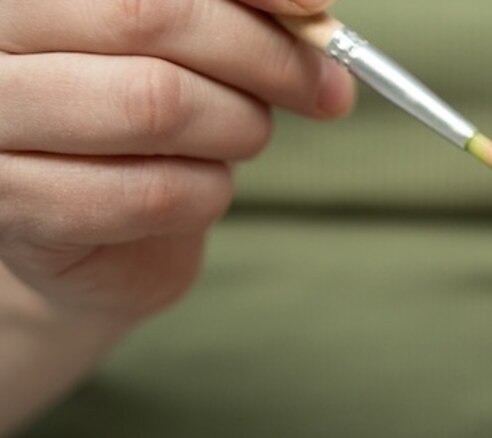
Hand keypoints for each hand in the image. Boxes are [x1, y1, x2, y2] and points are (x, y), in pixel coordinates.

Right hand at [0, 0, 354, 323]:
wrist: (79, 226)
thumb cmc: (134, 103)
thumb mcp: (180, 36)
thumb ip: (231, 7)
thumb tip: (311, 7)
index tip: (315, 11)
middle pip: (146, 15)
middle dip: (262, 54)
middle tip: (325, 88)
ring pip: (156, 103)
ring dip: (239, 127)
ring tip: (245, 135)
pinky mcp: (18, 207)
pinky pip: (153, 193)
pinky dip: (209, 192)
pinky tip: (202, 185)